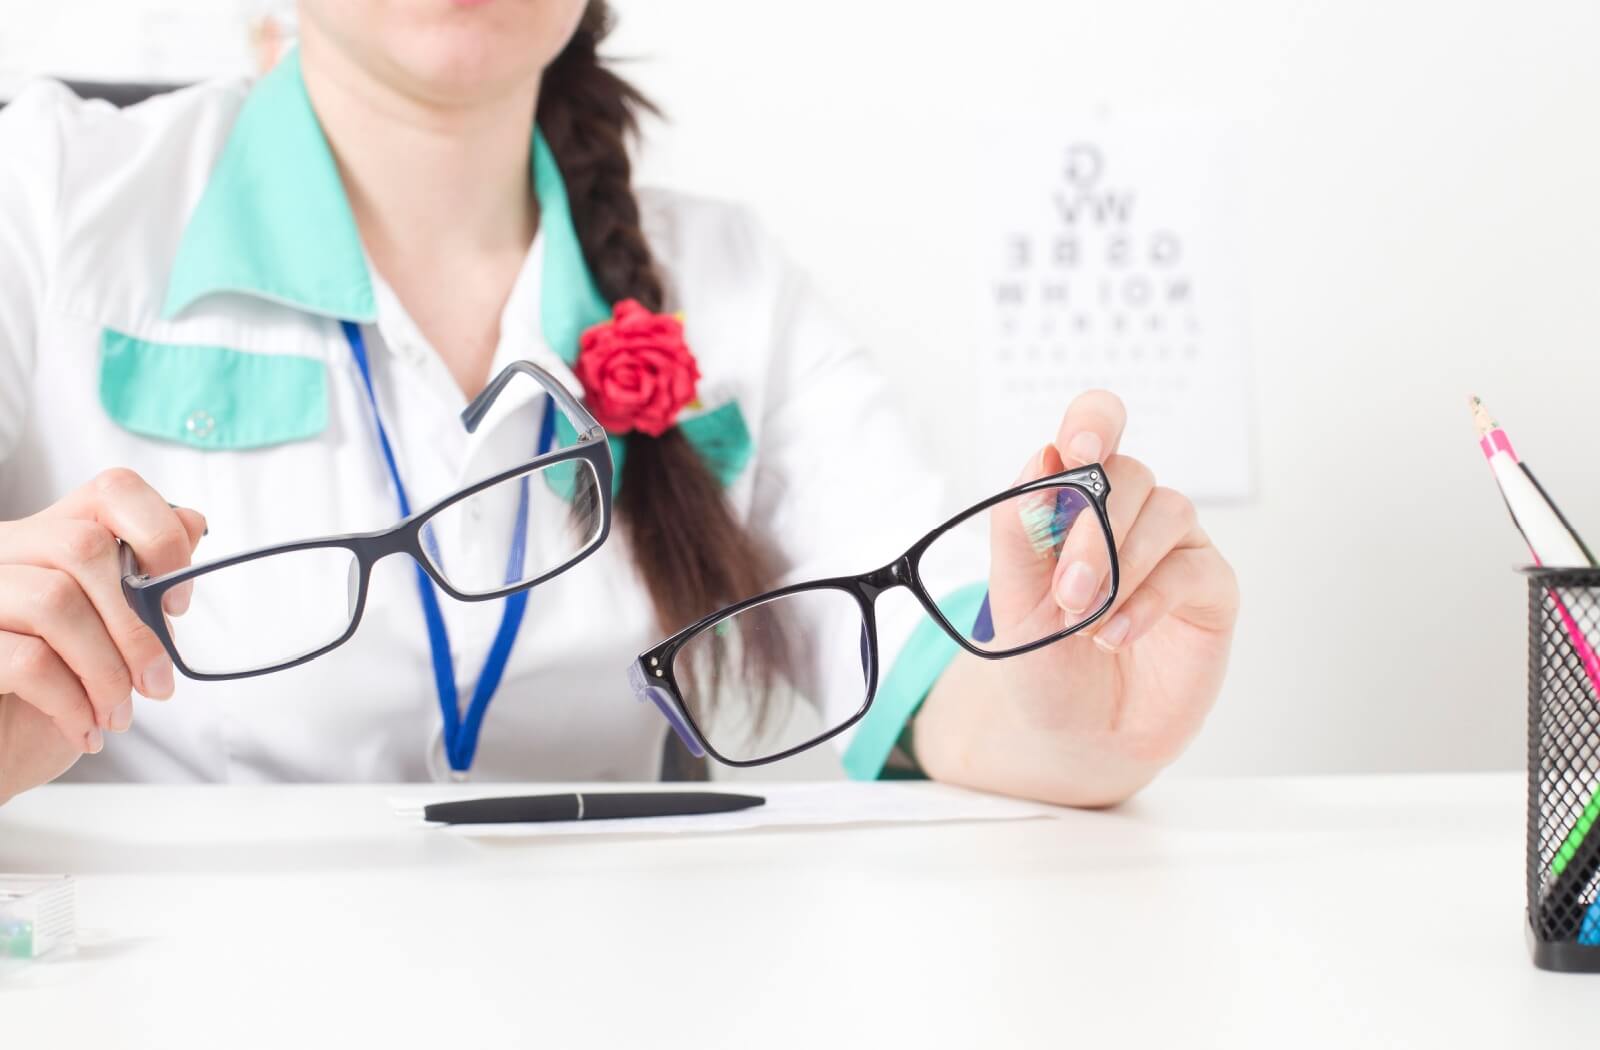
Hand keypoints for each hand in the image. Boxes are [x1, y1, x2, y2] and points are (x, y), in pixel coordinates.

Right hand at [0, 469, 205, 804]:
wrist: (3, 757)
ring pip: (55, 601)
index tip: (177, 603)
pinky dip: (71, 701)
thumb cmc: (53, 697)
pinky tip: (84, 729)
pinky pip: (27, 659)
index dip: (161, 536)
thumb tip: (190, 523)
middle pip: (84, 546)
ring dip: (105, 671)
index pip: (112, 491)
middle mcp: (4, 552)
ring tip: (116, 714)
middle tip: (156, 683)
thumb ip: (142, 581)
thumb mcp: (111, 637)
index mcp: (48, 540)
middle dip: (136, 626)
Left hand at [916, 391, 1237, 806]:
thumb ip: (1020, 530)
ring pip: (1167, 510)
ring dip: (1120, 565)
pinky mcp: (1210, 590)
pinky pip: (1190, 570)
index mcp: (1078, 499)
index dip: (1094, 422)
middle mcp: (1130, 512)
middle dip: (1092, 532)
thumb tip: (1040, 459)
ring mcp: (1174, 547)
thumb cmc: (1045, 657)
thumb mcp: (1012, 598)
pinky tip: (1116, 635)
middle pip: (1127, 474)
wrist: (1074, 732)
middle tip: (1067, 593)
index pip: (1096, 428)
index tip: (1078, 450)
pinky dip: (1148, 602)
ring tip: (1086, 621)